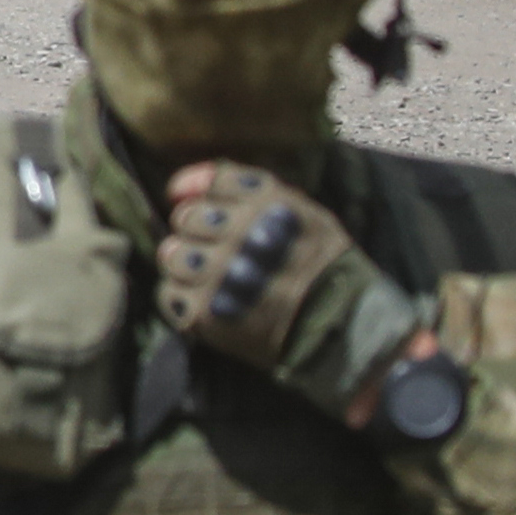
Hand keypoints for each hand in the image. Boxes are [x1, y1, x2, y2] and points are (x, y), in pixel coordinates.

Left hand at [155, 161, 428, 420]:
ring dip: (186, 265)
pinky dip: (185, 297)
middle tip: (221, 251)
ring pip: (171, 255)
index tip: (212, 211)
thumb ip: (245, 190)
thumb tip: (180, 188)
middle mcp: (238, 234)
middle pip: (185, 218)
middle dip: (197, 231)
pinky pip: (170, 293)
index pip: (208, 183)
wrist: (345, 331)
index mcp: (266, 204)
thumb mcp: (303, 212)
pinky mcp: (206, 313)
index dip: (202, 195)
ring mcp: (219, 275)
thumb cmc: (324, 267)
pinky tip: (210, 302)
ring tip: (212, 278)